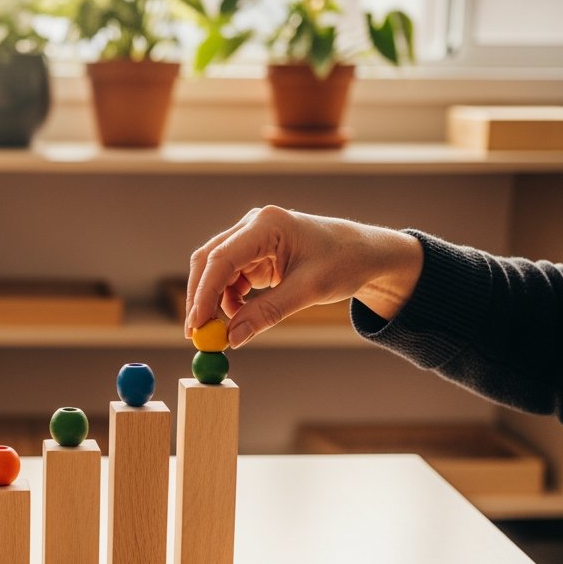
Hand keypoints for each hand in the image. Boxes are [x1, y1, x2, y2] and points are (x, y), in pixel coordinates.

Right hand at [184, 206, 422, 345]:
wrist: (366, 255)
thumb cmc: (344, 262)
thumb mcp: (308, 291)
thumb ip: (267, 313)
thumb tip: (231, 338)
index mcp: (267, 225)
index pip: (221, 258)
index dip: (203, 293)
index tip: (196, 325)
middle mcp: (253, 227)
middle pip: (209, 261)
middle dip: (201, 298)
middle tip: (196, 334)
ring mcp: (252, 239)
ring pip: (216, 272)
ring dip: (215, 302)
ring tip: (225, 331)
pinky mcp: (255, 255)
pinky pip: (230, 279)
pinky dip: (229, 301)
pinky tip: (239, 318)